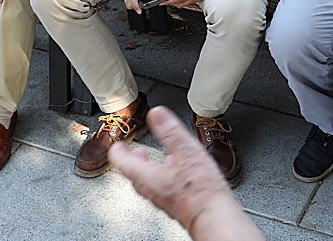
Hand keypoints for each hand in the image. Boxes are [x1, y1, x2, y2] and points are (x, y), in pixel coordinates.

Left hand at [110, 106, 262, 240]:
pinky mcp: (175, 206)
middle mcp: (152, 190)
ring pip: (149, 182)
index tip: (119, 143)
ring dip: (151, 168)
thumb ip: (169, 131)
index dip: (118, 150)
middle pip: (134, 174)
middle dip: (135, 159)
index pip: (122, 162)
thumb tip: (156, 113)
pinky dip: (165, 177)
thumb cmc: (200, 190)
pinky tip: (180, 173)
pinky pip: (163, 189)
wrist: (214, 217)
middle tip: (138, 150)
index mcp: (147, 176)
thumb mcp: (186, 152)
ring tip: (160, 159)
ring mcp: (163, 200)